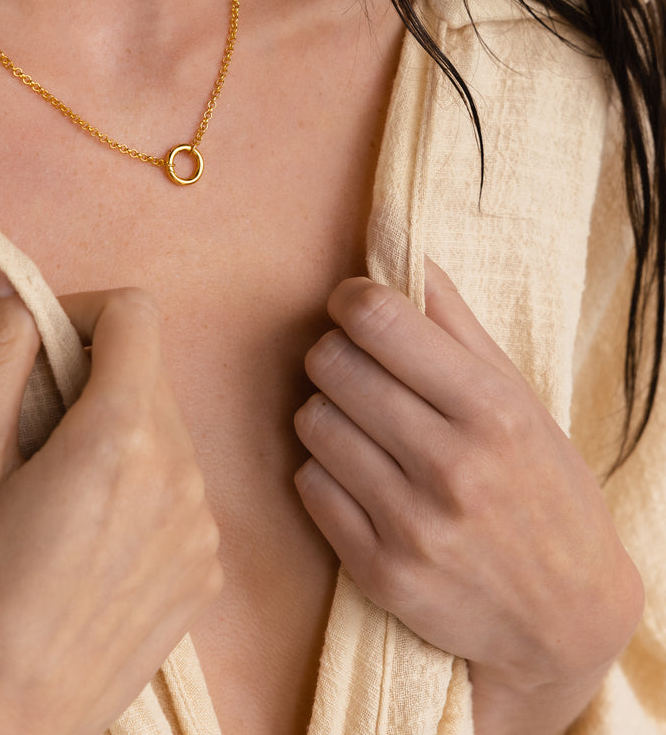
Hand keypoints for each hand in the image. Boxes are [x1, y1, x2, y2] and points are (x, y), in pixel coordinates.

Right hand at [0, 281, 221, 734]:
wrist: (3, 721)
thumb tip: (13, 292)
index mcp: (121, 435)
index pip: (135, 313)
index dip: (83, 313)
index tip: (44, 347)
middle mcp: (181, 471)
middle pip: (149, 372)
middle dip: (95, 376)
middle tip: (37, 428)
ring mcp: (203, 523)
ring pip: (167, 429)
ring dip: (120, 431)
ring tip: (62, 493)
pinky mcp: (207, 565)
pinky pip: (182, 487)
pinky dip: (143, 485)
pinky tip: (94, 538)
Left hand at [294, 259, 642, 733]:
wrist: (565, 621)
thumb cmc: (541, 489)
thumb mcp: (519, 399)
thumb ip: (456, 324)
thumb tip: (405, 252)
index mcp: (491, 410)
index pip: (378, 318)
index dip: (350, 298)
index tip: (352, 306)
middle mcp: (452, 466)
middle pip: (331, 364)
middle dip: (332, 353)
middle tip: (353, 366)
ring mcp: (413, 525)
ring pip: (312, 421)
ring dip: (324, 412)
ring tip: (358, 424)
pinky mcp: (381, 571)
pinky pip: (308, 484)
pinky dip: (322, 470)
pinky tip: (356, 475)